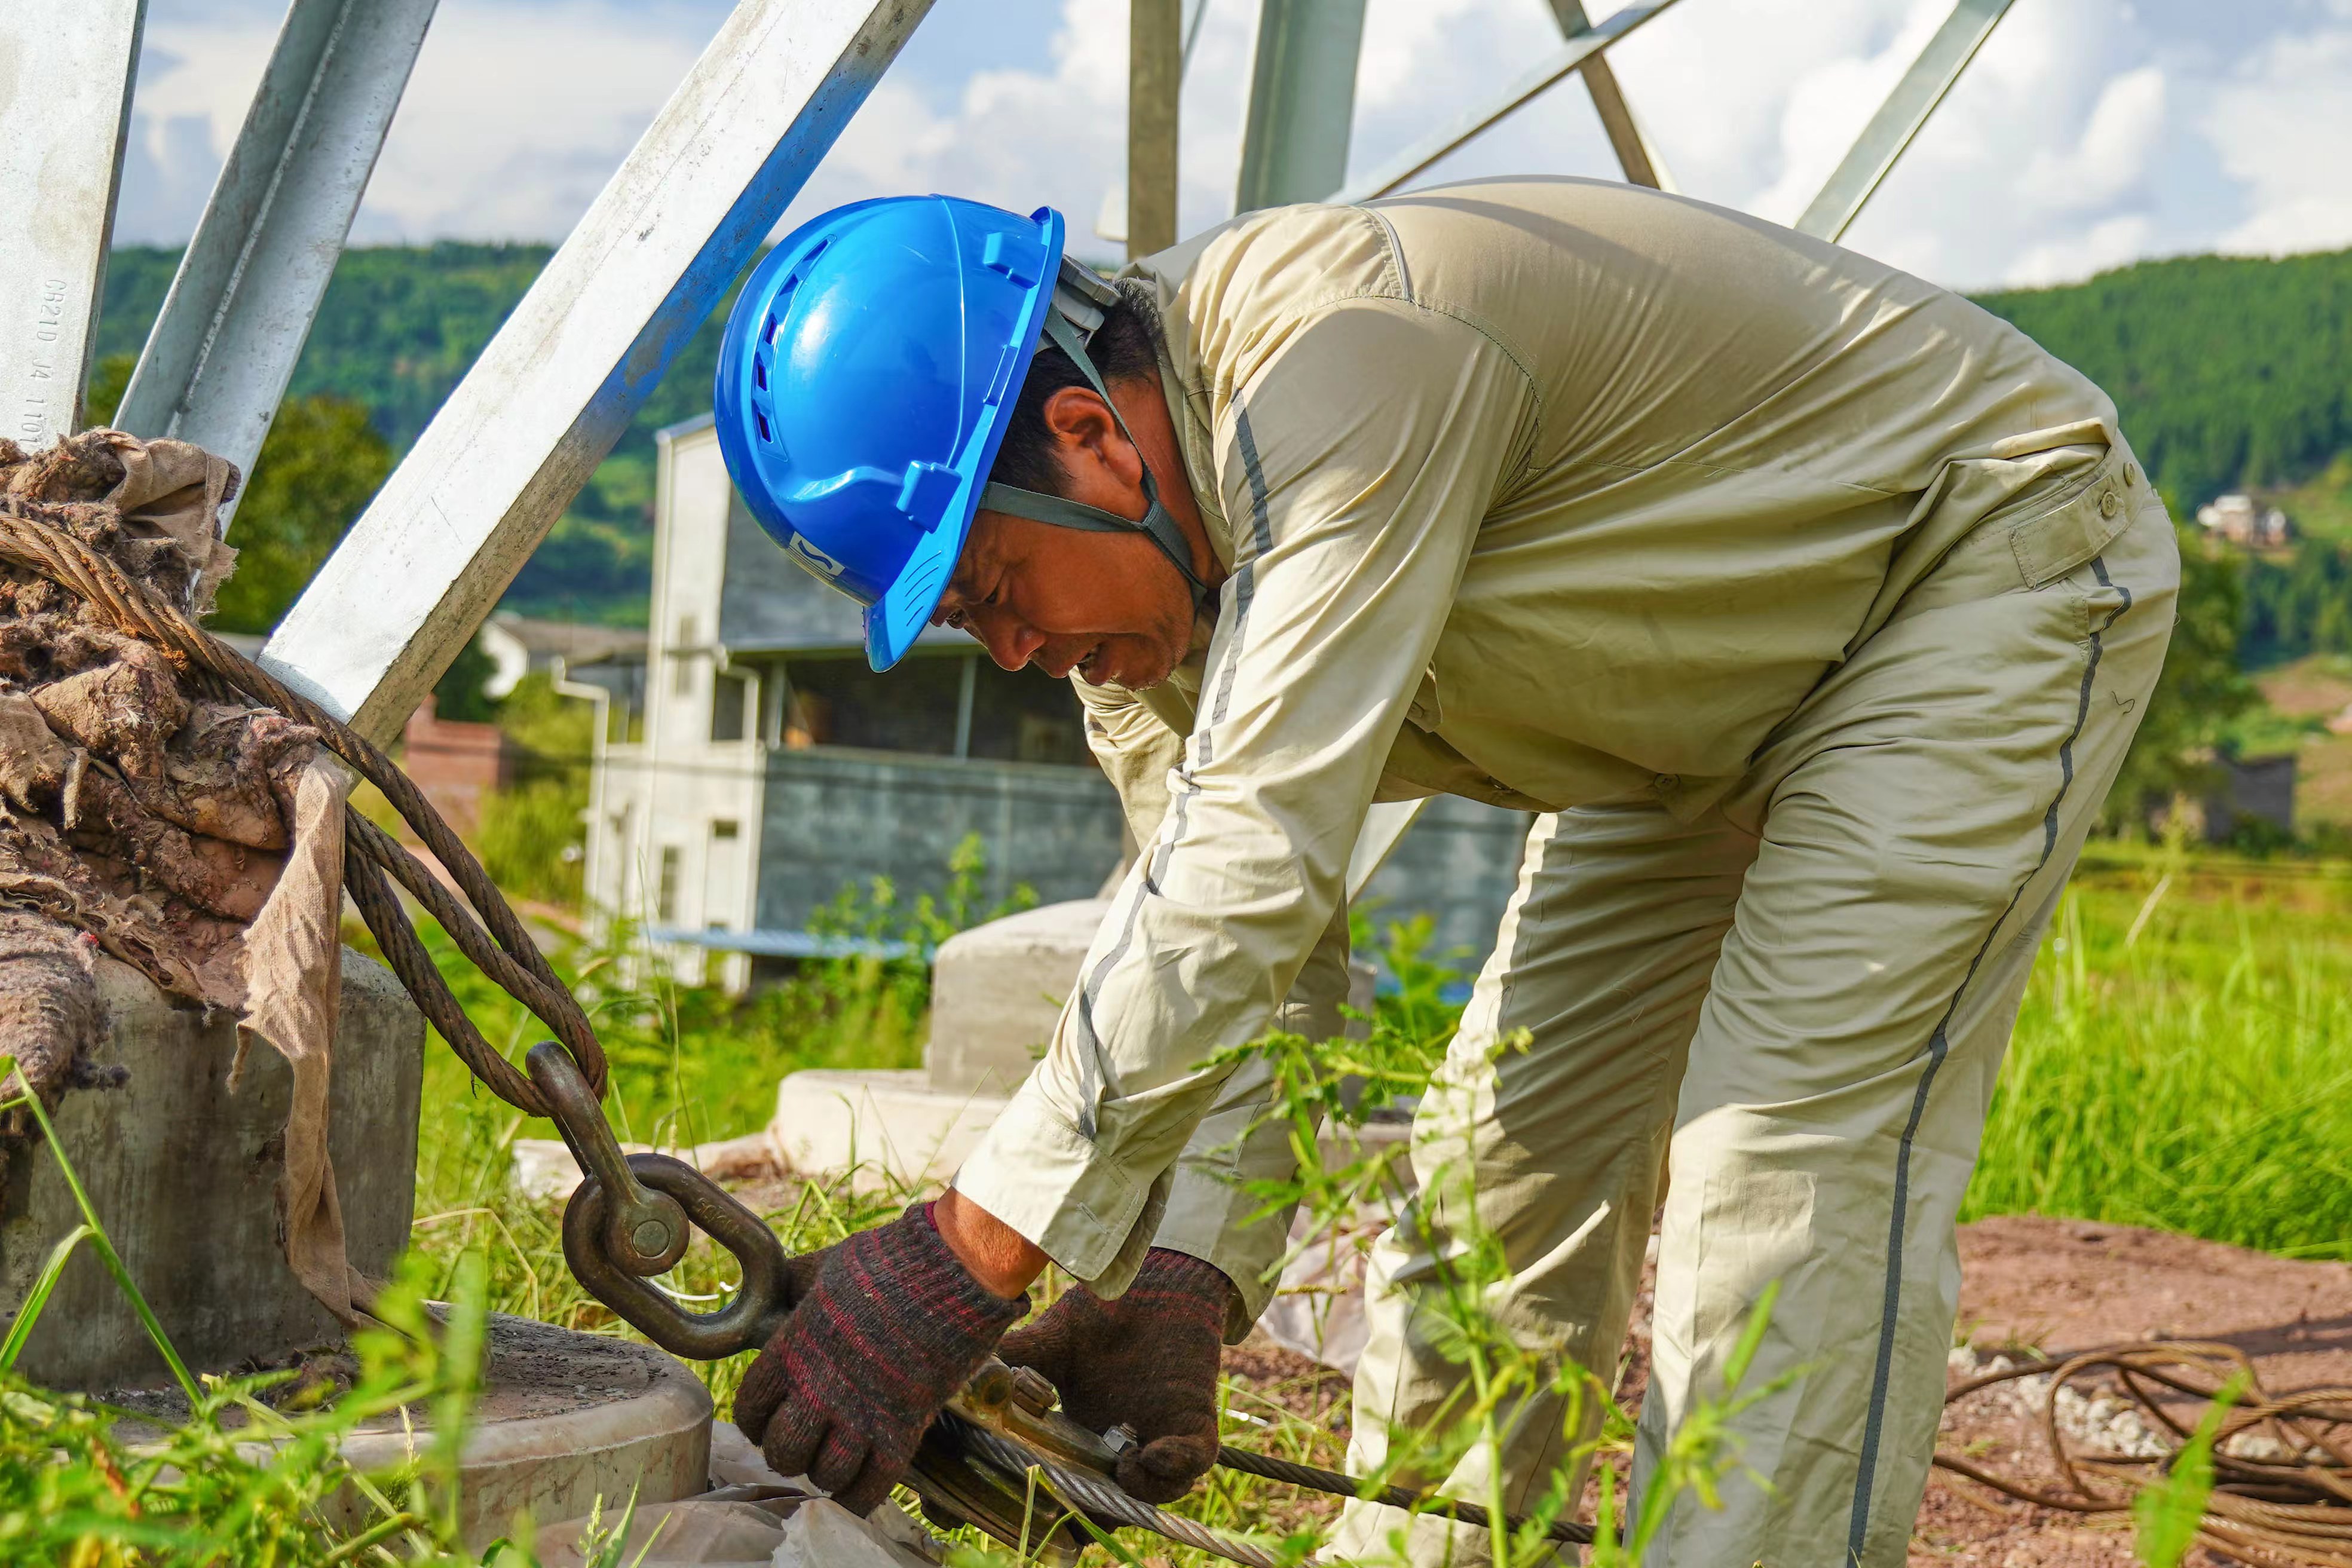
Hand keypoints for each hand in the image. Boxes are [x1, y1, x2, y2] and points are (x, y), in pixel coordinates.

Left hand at [731, 1203, 1026, 1513]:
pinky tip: (859, 1488)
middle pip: (782, 1451)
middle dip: (789, 1452)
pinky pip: (871, 1487)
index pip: (750, 1407)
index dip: (755, 1419)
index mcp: (793, 1349)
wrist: (952, 1271)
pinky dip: (860, 1497)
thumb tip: (776, 1290)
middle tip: (806, 1442)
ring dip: (826, 1473)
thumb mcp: (826, 1268)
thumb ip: (797, 1290)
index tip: (769, 1418)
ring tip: (835, 1461)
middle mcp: (818, 1389)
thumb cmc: (889, 1262)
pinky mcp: (902, 1430)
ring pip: (824, 1475)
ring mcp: (860, 1414)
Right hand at [996, 1247, 1234, 1503]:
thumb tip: (960, 1376)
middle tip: (1072, 1507)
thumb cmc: (1100, 1312)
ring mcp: (1158, 1436)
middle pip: (1107, 1507)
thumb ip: (1009, 1360)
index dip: (1044, 1510)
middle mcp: (1119, 1445)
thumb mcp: (1047, 1341)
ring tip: (1120, 1467)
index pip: (1065, 1492)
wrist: (1153, 1280)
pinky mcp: (1193, 1421)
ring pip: (1153, 1495)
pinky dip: (1174, 1466)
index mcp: (1081, 1436)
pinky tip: (1150, 1452)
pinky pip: (1193, 1461)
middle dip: (1090, 1517)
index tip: (1020, 1511)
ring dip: (1134, 1495)